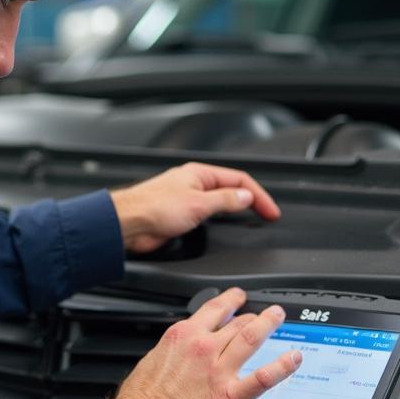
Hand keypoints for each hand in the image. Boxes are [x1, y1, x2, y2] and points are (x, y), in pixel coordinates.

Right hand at [106, 288, 301, 398]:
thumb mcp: (151, 364)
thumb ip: (172, 355)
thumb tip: (178, 354)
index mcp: (181, 338)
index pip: (212, 310)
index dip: (229, 301)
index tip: (236, 299)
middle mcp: (202, 348)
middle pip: (235, 323)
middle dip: (252, 316)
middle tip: (262, 314)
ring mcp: (217, 371)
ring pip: (251, 338)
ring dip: (268, 324)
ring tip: (277, 318)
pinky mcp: (229, 397)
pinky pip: (262, 378)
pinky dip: (282, 366)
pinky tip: (294, 358)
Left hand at [110, 162, 279, 253]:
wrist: (128, 223)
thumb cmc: (153, 207)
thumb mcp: (198, 203)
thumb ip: (225, 200)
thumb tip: (246, 196)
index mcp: (200, 174)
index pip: (239, 179)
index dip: (259, 195)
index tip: (271, 211)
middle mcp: (194, 183)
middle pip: (231, 188)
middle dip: (251, 200)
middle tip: (267, 214)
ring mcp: (187, 199)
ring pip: (219, 201)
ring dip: (236, 208)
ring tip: (252, 217)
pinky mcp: (179, 215)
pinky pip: (207, 214)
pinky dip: (221, 218)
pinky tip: (224, 225)